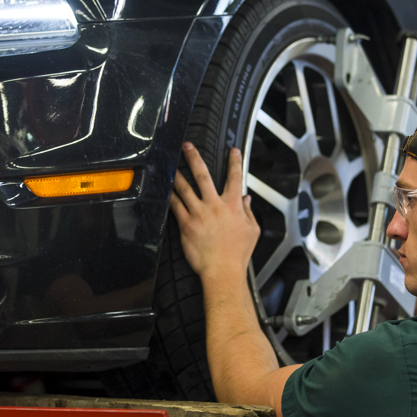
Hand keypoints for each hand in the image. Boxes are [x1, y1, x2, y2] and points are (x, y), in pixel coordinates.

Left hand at [169, 143, 259, 280]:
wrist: (222, 271)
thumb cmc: (237, 254)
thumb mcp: (252, 231)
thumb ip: (249, 213)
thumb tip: (247, 200)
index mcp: (233, 206)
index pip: (235, 178)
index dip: (235, 162)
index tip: (233, 151)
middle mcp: (215, 206)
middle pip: (203, 176)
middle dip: (195, 158)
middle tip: (188, 146)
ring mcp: (199, 214)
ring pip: (185, 189)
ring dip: (177, 175)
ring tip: (170, 164)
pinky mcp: (186, 224)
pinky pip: (175, 206)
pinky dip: (170, 196)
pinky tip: (165, 190)